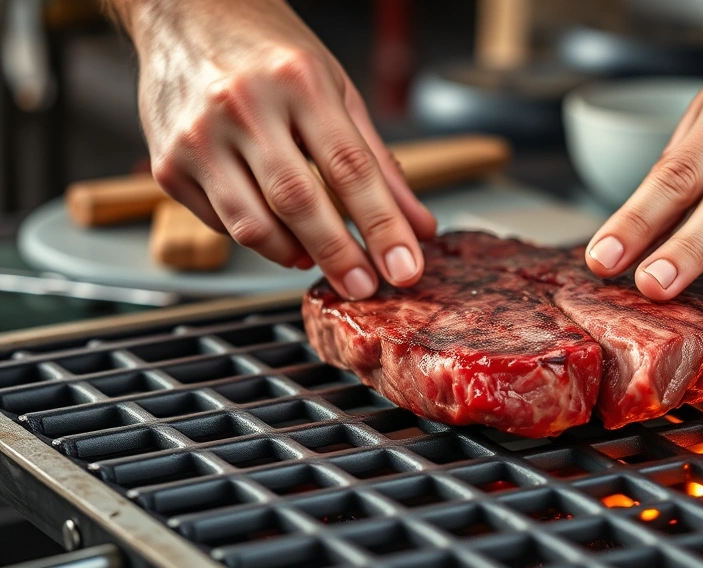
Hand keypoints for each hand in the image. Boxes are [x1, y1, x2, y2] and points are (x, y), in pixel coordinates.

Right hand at [126, 0, 434, 298]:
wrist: (185, 13)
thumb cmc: (271, 52)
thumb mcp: (338, 91)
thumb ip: (379, 163)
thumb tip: (418, 226)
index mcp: (298, 81)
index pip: (350, 168)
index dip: (382, 226)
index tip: (405, 267)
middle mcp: (243, 106)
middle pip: (299, 201)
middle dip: (339, 255)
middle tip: (364, 287)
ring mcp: (198, 137)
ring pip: (252, 226)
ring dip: (295, 255)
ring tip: (317, 257)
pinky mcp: (167, 166)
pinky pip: (221, 225)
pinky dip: (258, 239)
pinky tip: (276, 229)